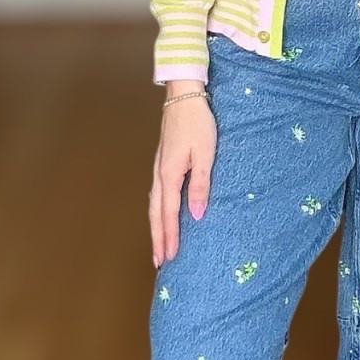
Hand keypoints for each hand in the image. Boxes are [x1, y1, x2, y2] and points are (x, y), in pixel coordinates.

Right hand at [150, 90, 216, 265]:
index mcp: (169, 175)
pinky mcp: (162, 163)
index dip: (170, 237)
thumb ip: (200, 184)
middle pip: (156, 214)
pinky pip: (157, 195)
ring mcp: (158, 169)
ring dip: (156, 227)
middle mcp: (159, 175)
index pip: (169, 214)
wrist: (183, 96)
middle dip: (158, 239)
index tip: (170, 257)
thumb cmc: (198, 123)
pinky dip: (158, 212)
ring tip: (159, 246)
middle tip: (160, 262)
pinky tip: (163, 217)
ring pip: (154, 205)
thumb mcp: (205, 154)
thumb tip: (196, 214)